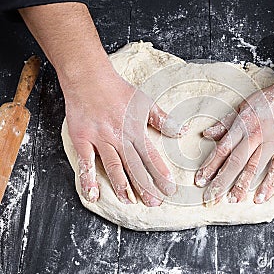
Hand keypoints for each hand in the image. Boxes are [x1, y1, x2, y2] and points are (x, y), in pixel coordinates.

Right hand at [62, 69, 186, 205]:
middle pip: (135, 167)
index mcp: (136, 130)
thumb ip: (162, 119)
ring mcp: (100, 140)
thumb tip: (182, 131)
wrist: (89, 78)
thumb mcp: (145, 102)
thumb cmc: (119, 90)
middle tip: (154, 202)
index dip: (161, 174)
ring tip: (130, 202)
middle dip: (146, 186)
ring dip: (123, 186)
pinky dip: (89, 180)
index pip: (151, 157)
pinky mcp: (83, 140)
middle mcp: (119, 138)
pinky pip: (86, 163)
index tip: (169, 189)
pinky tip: (93, 195)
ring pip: (114, 168)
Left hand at [195, 78, 273, 204]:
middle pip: (234, 161)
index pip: (222, 149)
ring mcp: (273, 141)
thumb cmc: (273, 98)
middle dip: (221, 181)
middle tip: (211, 198)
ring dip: (242, 185)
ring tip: (232, 201)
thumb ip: (225, 123)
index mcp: (242, 124)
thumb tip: (207, 134)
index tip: (200, 181)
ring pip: (254, 166)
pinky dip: (270, 184)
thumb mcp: (244, 106)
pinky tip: (261, 197)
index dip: (209, 166)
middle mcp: (255, 134)